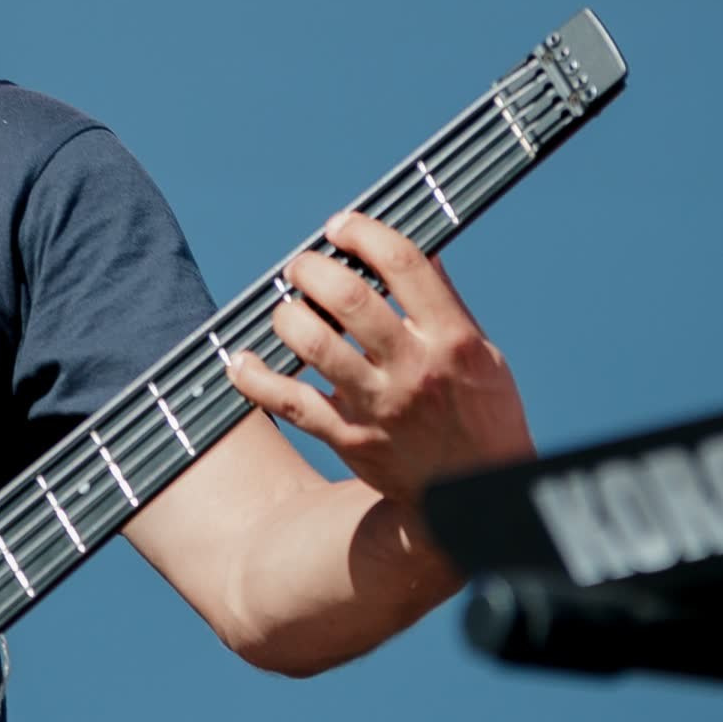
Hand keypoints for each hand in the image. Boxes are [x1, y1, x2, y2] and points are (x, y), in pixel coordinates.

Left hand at [226, 209, 533, 507]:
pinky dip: (256, 379)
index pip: (403, 263)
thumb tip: (415, 250)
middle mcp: (414, 368)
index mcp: (451, 338)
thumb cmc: (480, 414)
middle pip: (348, 298)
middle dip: (312, 269)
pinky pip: (290, 403)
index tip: (341, 227)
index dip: (363, 233)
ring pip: (313, 343)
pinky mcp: (349, 439)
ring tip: (286, 310)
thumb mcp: (481, 354)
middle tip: (302, 266)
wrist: (474, 494)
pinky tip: (240, 363)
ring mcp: (378, 405)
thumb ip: (444, 304)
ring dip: (287, 316)